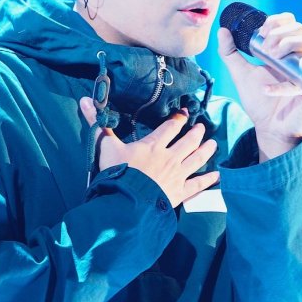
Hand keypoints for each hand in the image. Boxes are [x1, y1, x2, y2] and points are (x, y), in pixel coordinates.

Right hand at [80, 100, 218, 207]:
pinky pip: (197, 185)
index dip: (178, 119)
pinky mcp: (180, 192)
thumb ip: (98, 124)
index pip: (170, 127)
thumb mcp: (105, 147)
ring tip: (213, 144)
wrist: (126, 201)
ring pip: (197, 159)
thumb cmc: (117, 173)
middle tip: (202, 127)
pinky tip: (217, 175)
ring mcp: (177, 175)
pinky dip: (208, 180)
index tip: (184, 114)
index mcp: (153, 145)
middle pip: (188, 141)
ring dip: (206, 151)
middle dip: (196, 133)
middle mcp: (169, 157)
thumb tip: (84, 100)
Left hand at [217, 12, 301, 160]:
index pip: (290, 22)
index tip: (261, 32)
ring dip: (290, 45)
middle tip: (266, 49)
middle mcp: (300, 57)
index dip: (277, 21)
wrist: (269, 128)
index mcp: (285, 50)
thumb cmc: (259, 100)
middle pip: (301, 29)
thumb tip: (222, 30)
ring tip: (273, 58)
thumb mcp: (240, 73)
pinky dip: (283, 86)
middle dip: (280, 33)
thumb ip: (230, 53)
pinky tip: (266, 90)